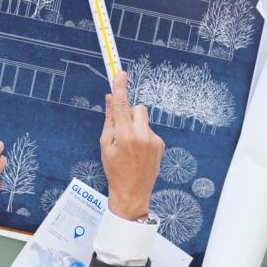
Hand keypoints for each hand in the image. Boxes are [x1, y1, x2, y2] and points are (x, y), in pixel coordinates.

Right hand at [101, 71, 163, 219]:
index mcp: (124, 135)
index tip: (120, 73)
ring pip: (144, 120)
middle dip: (129, 113)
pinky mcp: (160, 144)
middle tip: (121, 128)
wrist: (132, 193)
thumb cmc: (115, 170)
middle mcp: (141, 135)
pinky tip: (139, 152)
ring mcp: (153, 140)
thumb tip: (109, 99)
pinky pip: (150, 131)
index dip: (120, 87)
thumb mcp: (106, 145)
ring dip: (136, 125)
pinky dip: (143, 136)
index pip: (121, 105)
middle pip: (137, 108)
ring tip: (130, 145)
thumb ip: (109, 120)